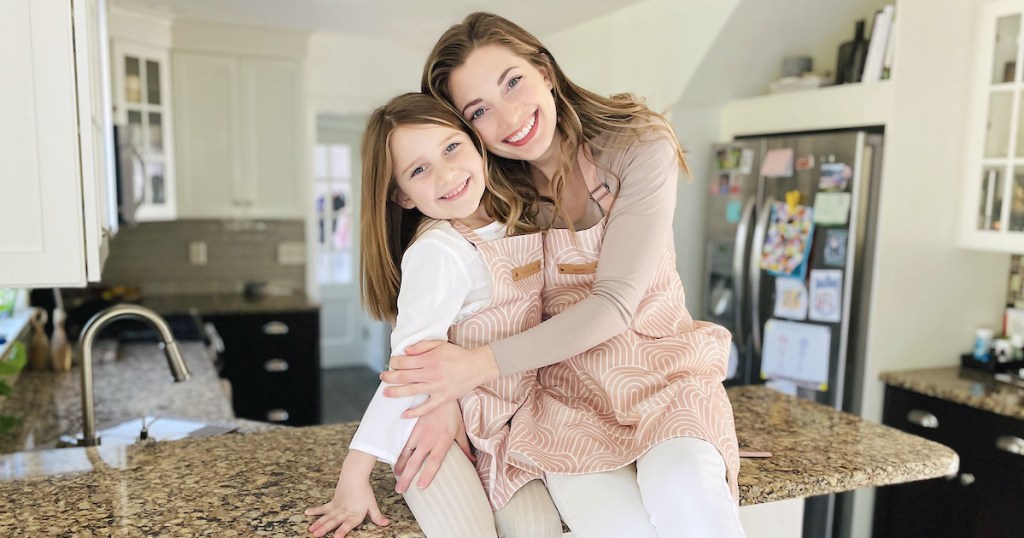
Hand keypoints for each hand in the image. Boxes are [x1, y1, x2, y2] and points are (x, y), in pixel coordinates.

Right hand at [305, 458, 388, 536]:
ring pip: (326, 516)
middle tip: (316, 535)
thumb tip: (386, 523)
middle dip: (325, 529)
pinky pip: (323, 508)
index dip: (343, 531)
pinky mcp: (333, 503)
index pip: (348, 524)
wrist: (355, 476)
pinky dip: (315, 510)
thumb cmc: (364, 491)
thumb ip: (377, 516)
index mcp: (355, 514)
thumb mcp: (372, 505)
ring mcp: (337, 507)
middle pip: (333, 521)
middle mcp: (344, 512)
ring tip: (311, 530)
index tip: (337, 537)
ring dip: (318, 523)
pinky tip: (307, 512)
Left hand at [380, 341, 499, 417]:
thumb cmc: (458, 354)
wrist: (477, 366)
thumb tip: (405, 351)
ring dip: (395, 392)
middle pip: (404, 376)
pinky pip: (426, 407)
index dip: (394, 362)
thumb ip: (422, 345)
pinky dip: (414, 412)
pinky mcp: (443, 398)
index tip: (391, 363)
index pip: (405, 361)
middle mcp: (431, 373)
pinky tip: (403, 414)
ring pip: (410, 391)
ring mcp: (436, 387)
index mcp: (430, 358)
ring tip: (385, 393)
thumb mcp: (440, 344)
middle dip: (390, 377)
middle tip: (383, 377)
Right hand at [393, 399, 472, 492]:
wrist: (440, 393)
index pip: (434, 462)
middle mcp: (429, 439)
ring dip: (399, 466)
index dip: (427, 475)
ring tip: (396, 477)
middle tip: (400, 489)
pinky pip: (403, 443)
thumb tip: (472, 461)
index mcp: (443, 441)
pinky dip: (398, 454)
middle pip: (415, 461)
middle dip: (407, 477)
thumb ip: (464, 447)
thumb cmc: (452, 413)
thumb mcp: (460, 430)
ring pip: (406, 453)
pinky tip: (394, 462)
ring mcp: (418, 433)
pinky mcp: (412, 427)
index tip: (420, 487)